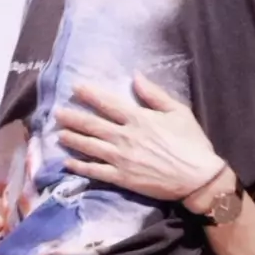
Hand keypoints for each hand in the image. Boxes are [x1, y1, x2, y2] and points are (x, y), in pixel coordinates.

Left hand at [55, 72, 225, 201]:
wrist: (197, 178)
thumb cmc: (192, 143)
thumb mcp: (178, 112)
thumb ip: (154, 94)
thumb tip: (136, 76)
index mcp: (139, 119)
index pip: (108, 103)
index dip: (90, 95)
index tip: (76, 88)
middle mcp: (125, 137)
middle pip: (92, 125)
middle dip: (73, 117)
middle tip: (57, 112)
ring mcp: (121, 159)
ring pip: (89, 146)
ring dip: (72, 139)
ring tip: (59, 133)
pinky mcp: (122, 178)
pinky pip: (95, 171)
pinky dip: (79, 166)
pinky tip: (67, 162)